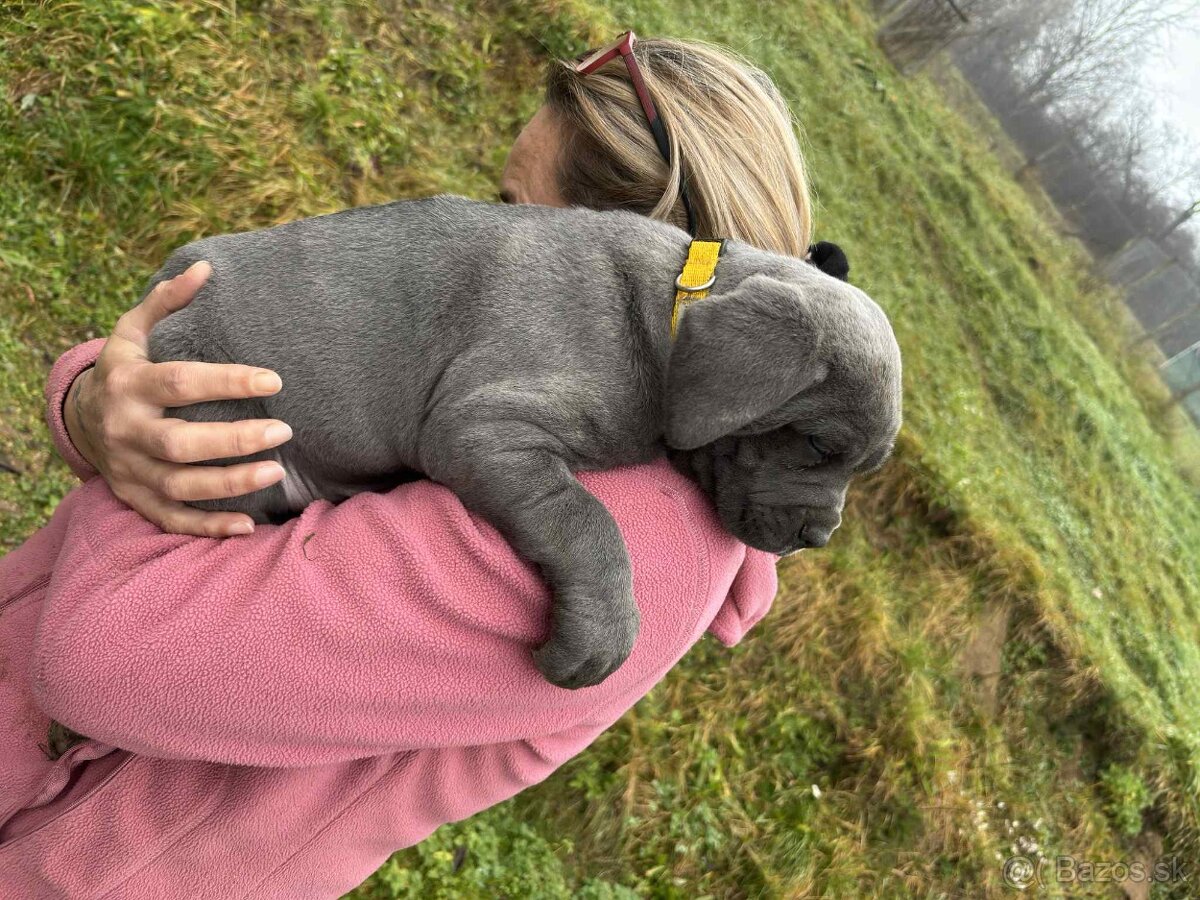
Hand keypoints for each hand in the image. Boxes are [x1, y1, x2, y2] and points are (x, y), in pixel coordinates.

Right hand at [64, 261, 292, 536]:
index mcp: (129, 386)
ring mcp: (130, 470)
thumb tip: (205, 267)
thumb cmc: (123, 370)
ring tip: (276, 472)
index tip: (274, 381)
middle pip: (182, 444)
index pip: (180, 384)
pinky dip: (209, 527)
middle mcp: (127, 431)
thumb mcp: (131, 331)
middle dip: (234, 441)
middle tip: (283, 431)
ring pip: (180, 486)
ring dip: (229, 485)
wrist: (77, 418)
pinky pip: (172, 520)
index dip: (228, 383)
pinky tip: (248, 526)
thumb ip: (166, 302)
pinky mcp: (136, 498)